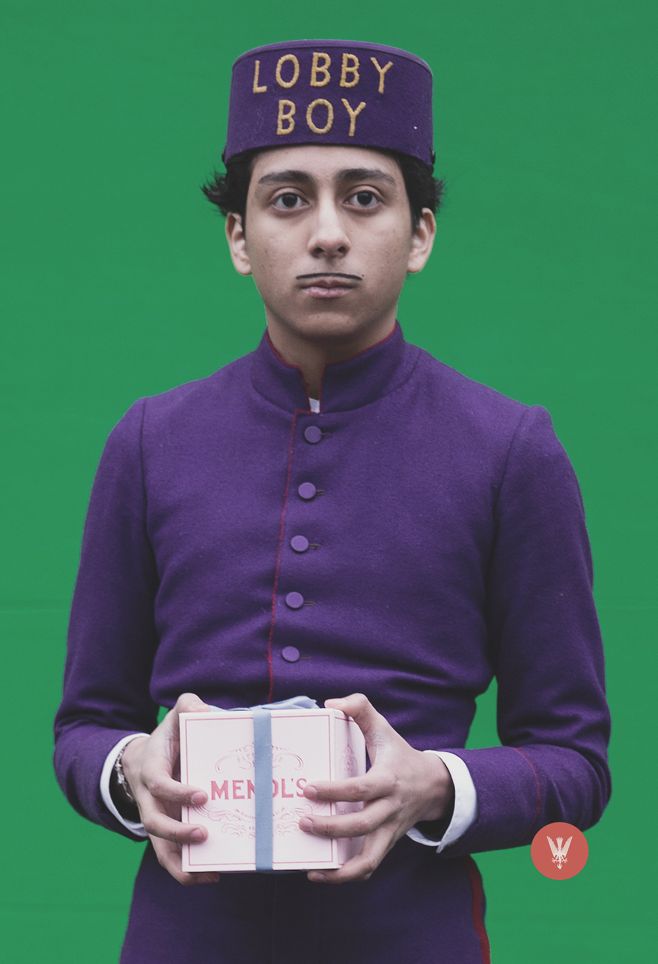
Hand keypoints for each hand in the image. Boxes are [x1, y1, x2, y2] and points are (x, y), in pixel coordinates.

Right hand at [121, 692, 219, 886]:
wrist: (147, 759)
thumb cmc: (170, 737)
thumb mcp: (178, 716)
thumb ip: (189, 705)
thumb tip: (207, 711)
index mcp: (152, 771)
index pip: (159, 785)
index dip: (178, 793)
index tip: (203, 795)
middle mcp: (150, 801)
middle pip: (155, 823)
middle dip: (178, 832)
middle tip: (204, 832)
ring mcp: (158, 819)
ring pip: (161, 850)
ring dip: (182, 863)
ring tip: (210, 870)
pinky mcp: (167, 834)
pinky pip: (172, 859)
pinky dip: (187, 872)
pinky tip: (213, 875)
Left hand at [298, 693, 454, 883]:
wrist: (433, 785)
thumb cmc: (398, 754)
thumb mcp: (382, 727)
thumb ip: (359, 708)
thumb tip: (330, 704)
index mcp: (388, 779)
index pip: (361, 789)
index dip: (334, 791)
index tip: (307, 789)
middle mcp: (390, 809)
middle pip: (361, 826)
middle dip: (330, 827)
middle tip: (302, 821)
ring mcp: (389, 831)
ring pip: (368, 859)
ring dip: (339, 867)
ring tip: (311, 864)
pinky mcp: (386, 844)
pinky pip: (368, 867)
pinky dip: (345, 876)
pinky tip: (320, 873)